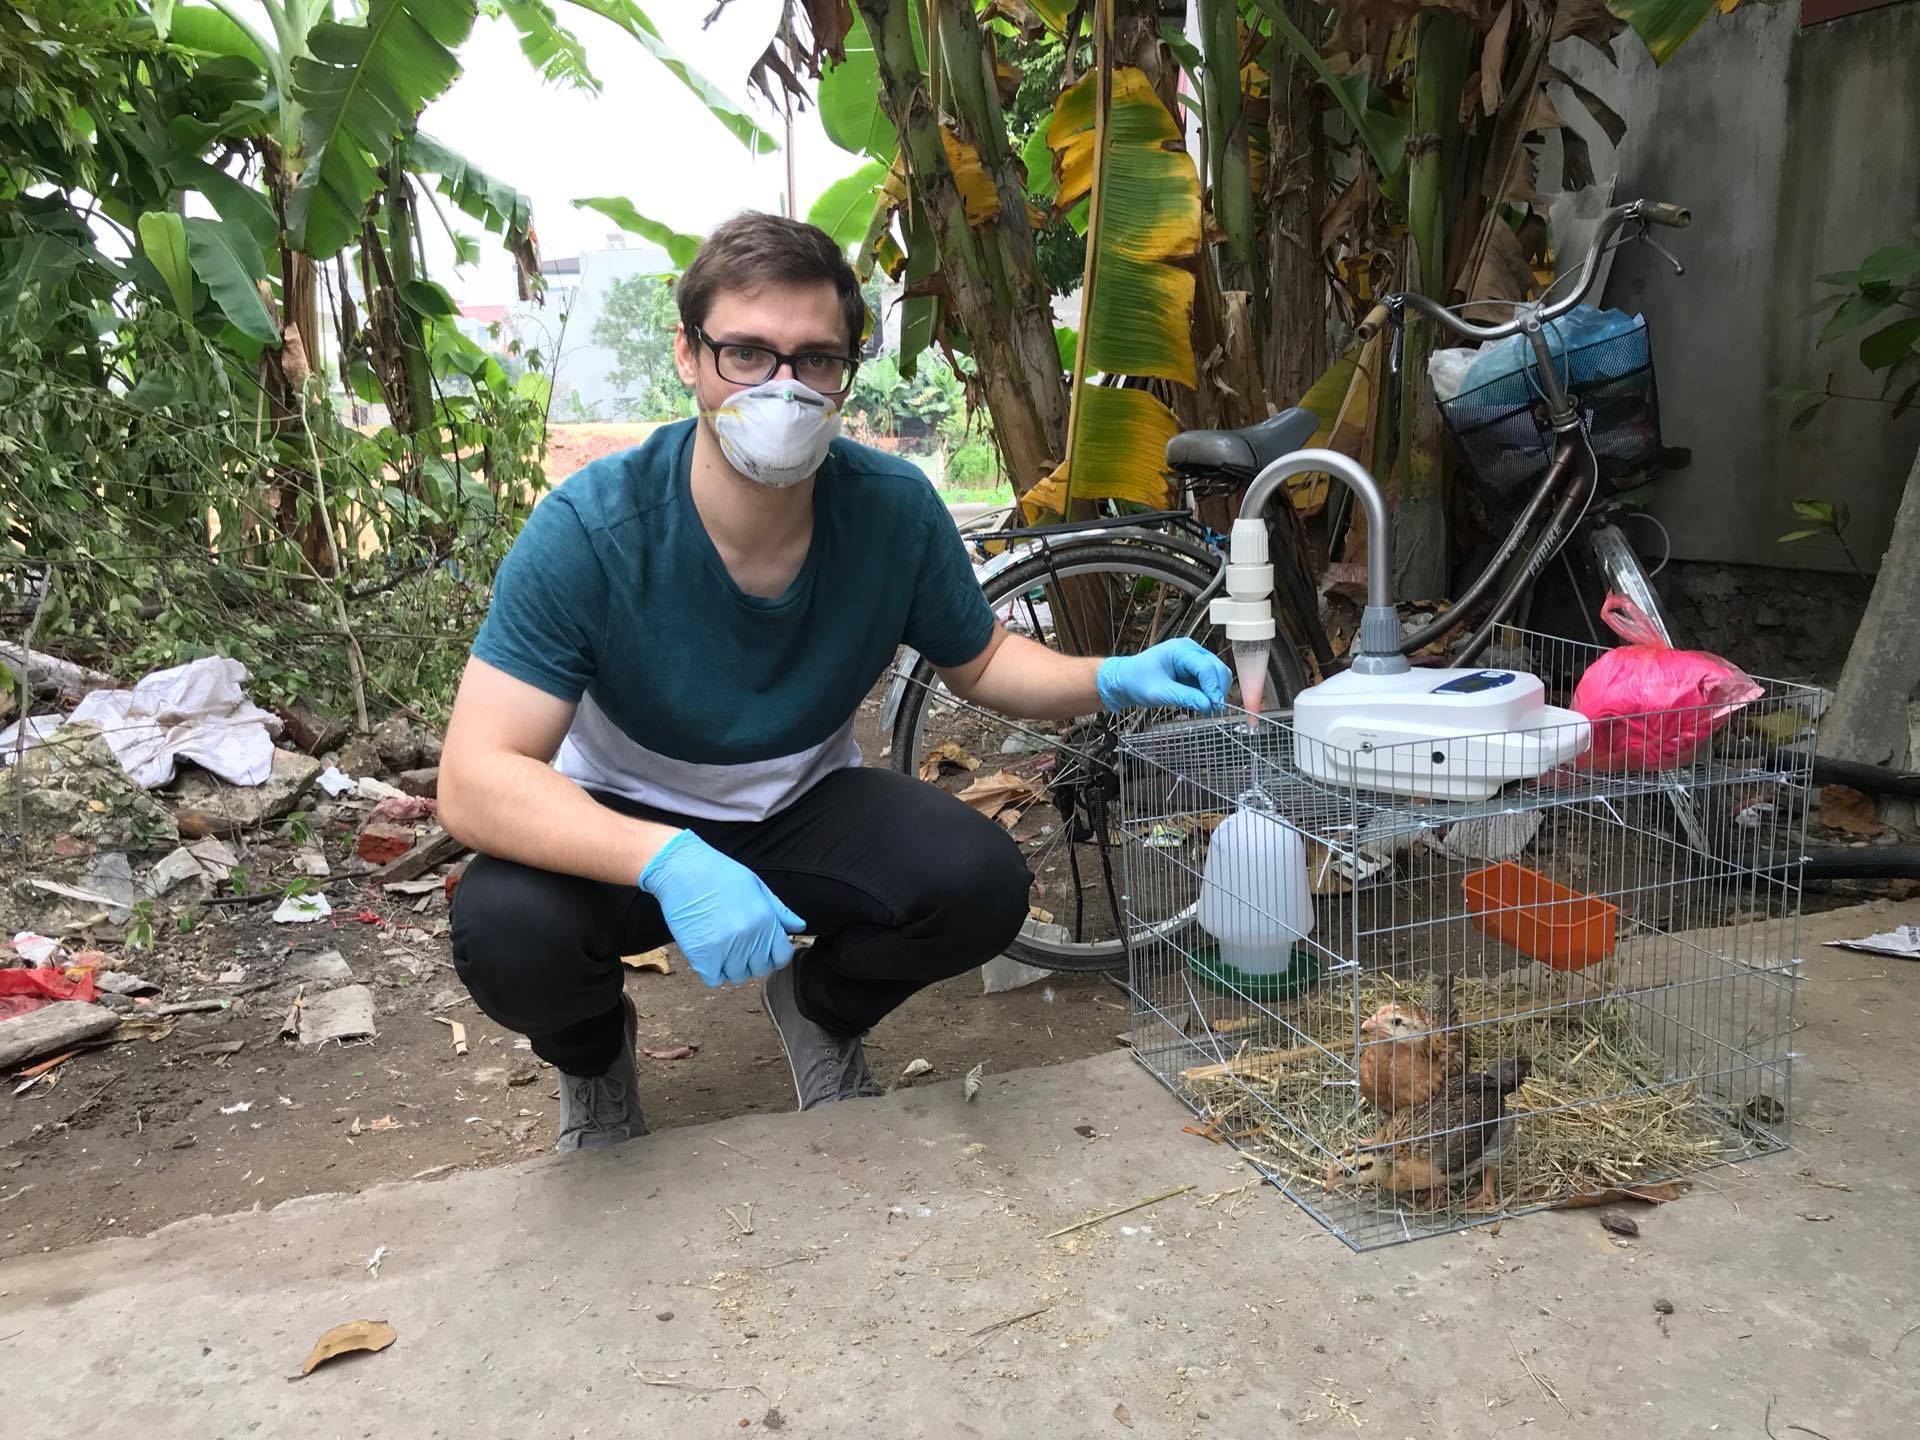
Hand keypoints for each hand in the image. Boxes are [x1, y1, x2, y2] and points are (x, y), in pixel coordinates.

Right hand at [637, 831, 805, 987]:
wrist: (683, 869)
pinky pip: (714, 979)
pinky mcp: (702, 956)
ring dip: (731, 967)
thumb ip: (780, 911)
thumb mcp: (757, 886)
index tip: (763, 950)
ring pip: (737, 976)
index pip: (782, 958)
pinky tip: (708, 954)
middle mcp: (749, 938)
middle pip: (760, 970)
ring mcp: (725, 949)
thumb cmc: (720, 874)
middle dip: (752, 962)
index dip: (774, 956)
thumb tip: (800, 926)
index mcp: (766, 921)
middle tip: (738, 946)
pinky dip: (712, 971)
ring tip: (722, 947)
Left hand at [1096, 638, 1230, 714]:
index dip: (1213, 687)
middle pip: (1217, 668)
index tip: (1215, 706)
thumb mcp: (1159, 692)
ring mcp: (1194, 659)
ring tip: (1206, 708)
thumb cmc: (1137, 681)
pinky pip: (1210, 680)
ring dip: (1216, 691)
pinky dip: (1210, 692)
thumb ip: (1184, 697)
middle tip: (1213, 710)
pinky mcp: (1194, 669)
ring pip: (1218, 674)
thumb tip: (1208, 705)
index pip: (1206, 667)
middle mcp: (1191, 650)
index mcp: (1181, 650)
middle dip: (1218, 689)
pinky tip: (1201, 702)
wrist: (1126, 680)